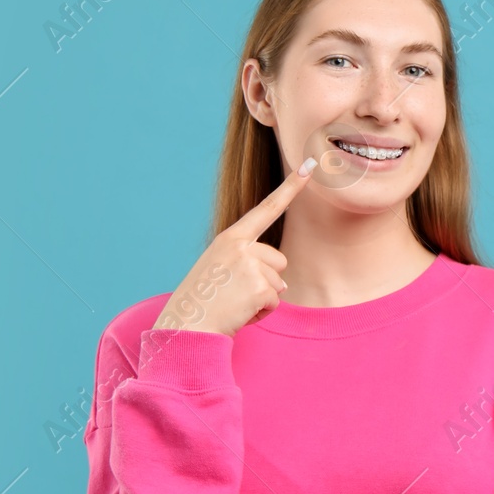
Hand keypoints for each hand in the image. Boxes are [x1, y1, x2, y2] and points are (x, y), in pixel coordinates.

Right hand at [154, 156, 316, 336]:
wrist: (185, 326)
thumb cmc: (203, 301)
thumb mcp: (220, 271)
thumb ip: (249, 267)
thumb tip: (282, 286)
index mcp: (230, 238)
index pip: (266, 209)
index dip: (290, 188)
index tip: (308, 166)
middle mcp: (240, 246)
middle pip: (279, 261)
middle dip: (265, 281)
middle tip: (235, 293)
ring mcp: (249, 265)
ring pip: (278, 284)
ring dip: (262, 300)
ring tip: (234, 303)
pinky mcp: (258, 287)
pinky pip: (275, 302)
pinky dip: (261, 313)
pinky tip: (239, 313)